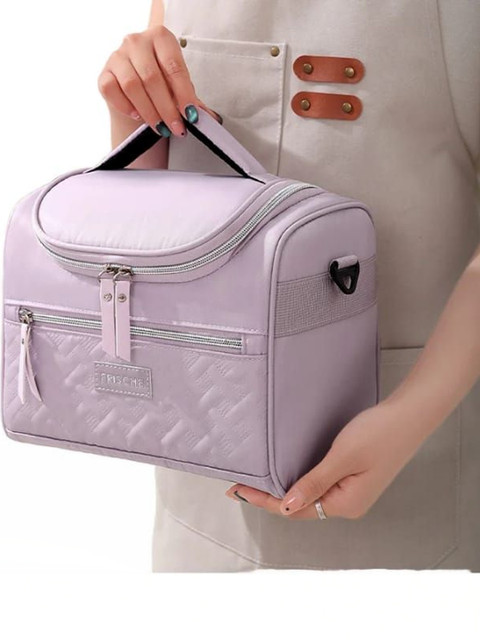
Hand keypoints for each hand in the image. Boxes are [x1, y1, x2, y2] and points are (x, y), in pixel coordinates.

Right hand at [98, 25, 220, 136]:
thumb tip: (210, 118)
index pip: (174, 67)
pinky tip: (138, 116)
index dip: (183, 94)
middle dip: (167, 109)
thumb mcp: (180, 89)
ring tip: (160, 128)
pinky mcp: (104, 73)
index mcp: (161, 38)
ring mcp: (118, 56)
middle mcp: (137, 41)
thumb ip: (192, 101)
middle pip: (152, 78)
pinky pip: (112, 90)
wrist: (138, 91)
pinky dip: (126, 107)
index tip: (191, 115)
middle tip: (177, 129)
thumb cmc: (163, 86)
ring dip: (149, 112)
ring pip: (132, 86)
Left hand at [226, 399, 427, 519]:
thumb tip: (286, 506)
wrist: (410, 414)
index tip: (238, 491)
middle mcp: (349, 503)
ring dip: (284, 488)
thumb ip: (314, 483)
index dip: (264, 500)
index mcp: (346, 504)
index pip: (294, 509)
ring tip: (258, 480)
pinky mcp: (355, 477)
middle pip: (300, 506)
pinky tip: (287, 471)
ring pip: (310, 495)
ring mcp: (353, 491)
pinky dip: (300, 480)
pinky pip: (321, 484)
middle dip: (269, 496)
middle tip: (241, 485)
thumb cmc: (379, 433)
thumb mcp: (342, 457)